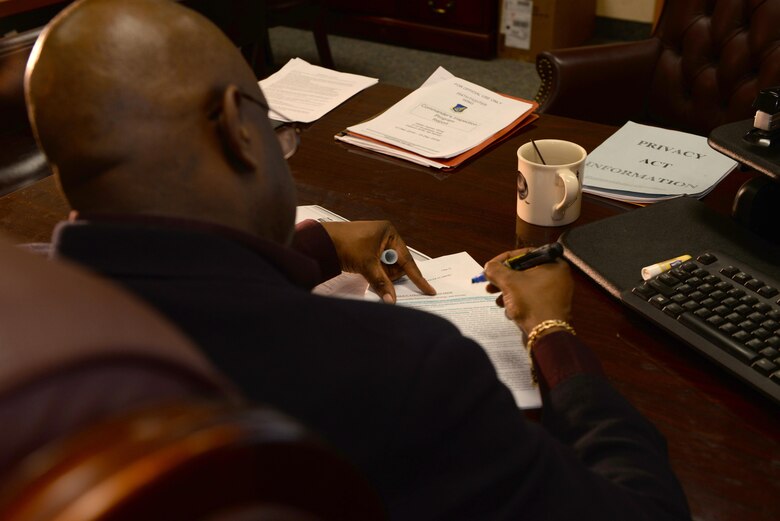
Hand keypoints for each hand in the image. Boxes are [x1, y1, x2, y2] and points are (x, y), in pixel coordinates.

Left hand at [321, 220, 435, 302]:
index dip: (417, 277)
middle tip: (376, 273)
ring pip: (387, 268)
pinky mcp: (367, 252)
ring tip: (367, 270)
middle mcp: (385, 237)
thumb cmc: (346, 244)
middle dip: (389, 274)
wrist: (322, 241)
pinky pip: (378, 267)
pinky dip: (375, 273)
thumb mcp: (367, 265)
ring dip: (380, 274)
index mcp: (389, 233)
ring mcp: (376, 244)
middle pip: (397, 265)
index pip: (407, 259)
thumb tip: (392, 301)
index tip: (429, 290)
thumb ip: (382, 282)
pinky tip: (366, 272)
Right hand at [483, 248, 572, 333]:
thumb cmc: (530, 301)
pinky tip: (509, 311)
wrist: (546, 334)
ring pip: (525, 286)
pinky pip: (531, 298)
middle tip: (489, 284)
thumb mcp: (509, 282)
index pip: (525, 253)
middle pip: (523, 271)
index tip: (491, 266)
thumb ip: (496, 270)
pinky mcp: (549, 307)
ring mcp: (554, 293)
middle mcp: (557, 276)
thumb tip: (489, 266)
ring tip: (496, 300)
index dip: (504, 258)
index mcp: (553, 264)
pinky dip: (518, 302)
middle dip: (504, 279)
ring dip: (508, 292)